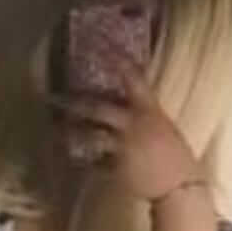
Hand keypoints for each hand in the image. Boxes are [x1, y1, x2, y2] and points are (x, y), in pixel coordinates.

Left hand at [45, 50, 204, 202]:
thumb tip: (124, 107)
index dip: (117, 59)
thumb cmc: (175, 156)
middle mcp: (134, 124)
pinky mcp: (116, 168)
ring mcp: (123, 147)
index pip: (133, 76)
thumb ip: (142, 116)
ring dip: (70, 133)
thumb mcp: (163, 127)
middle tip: (52, 97)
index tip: (100, 43)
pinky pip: (94, 163)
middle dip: (73, 103)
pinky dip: (84, 162)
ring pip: (90, 136)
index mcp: (150, 110)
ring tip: (55, 130)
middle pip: (97, 108)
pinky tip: (73, 160)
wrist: (180, 187)